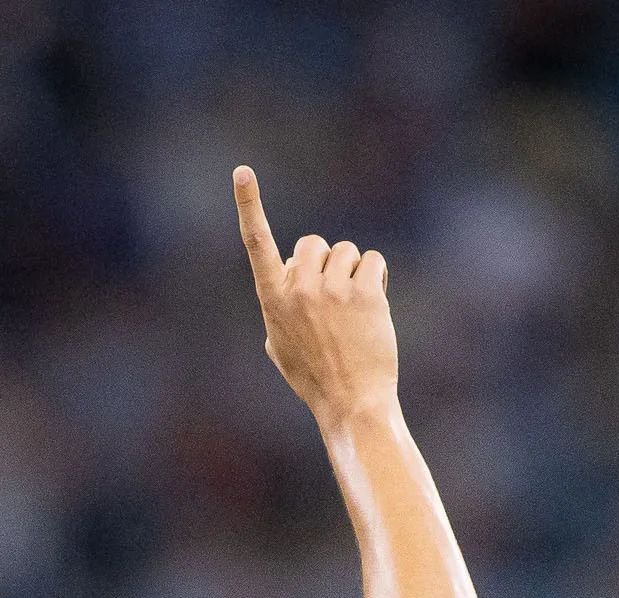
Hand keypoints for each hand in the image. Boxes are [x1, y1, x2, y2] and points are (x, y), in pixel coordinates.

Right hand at [235, 165, 397, 429]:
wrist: (351, 404)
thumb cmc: (316, 379)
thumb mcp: (281, 346)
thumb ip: (279, 306)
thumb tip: (287, 276)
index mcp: (272, 299)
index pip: (257, 242)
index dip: (248, 205)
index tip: (242, 171)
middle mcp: (297, 289)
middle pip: (313, 243)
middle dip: (326, 262)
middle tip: (334, 298)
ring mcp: (330, 290)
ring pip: (345, 251)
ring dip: (353, 272)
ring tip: (355, 309)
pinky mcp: (363, 293)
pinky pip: (372, 261)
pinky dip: (376, 278)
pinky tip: (374, 306)